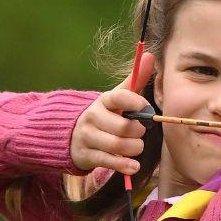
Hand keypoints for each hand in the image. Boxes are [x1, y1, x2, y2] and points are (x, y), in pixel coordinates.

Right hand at [70, 52, 154, 173]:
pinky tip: (133, 166)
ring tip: (136, 148)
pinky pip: (109, 162)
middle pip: (123, 127)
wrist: (70, 134)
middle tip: (140, 133)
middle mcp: (93, 117)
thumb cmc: (104, 115)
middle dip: (138, 132)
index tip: (147, 109)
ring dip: (134, 149)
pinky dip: (125, 166)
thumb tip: (150, 55)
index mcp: (103, 101)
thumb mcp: (116, 97)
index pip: (119, 97)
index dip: (136, 103)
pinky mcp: (86, 155)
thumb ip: (135, 79)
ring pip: (118, 146)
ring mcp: (88, 137)